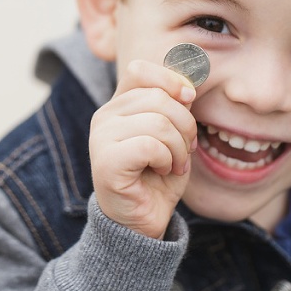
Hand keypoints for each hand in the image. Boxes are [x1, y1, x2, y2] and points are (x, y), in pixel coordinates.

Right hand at [89, 59, 197, 238]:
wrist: (143, 220)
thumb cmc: (158, 176)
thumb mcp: (174, 134)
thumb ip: (176, 106)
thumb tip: (187, 87)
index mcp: (119, 104)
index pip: (139, 69)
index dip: (170, 80)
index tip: (189, 99)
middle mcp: (104, 116)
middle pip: (158, 97)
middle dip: (185, 124)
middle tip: (186, 149)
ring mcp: (101, 138)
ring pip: (158, 121)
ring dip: (179, 147)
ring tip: (174, 163)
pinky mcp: (106, 162)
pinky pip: (150, 145)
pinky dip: (167, 159)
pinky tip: (162, 170)